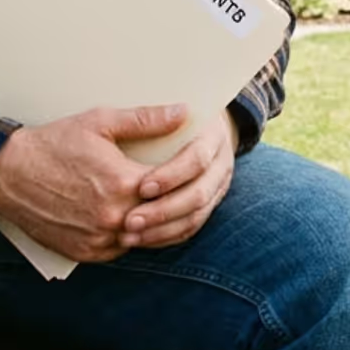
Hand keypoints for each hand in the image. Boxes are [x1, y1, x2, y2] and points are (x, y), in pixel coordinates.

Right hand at [0, 104, 186, 263]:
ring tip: (169, 206)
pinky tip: (139, 221)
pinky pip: (122, 251)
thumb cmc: (55, 143)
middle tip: (188, 190)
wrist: (8, 173)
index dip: (187, 177)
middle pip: (164, 217)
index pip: (174, 187)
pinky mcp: (85, 253)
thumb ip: (146, 120)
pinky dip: (132, 238)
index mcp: (123, 184)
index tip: (193, 167)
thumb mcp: (101, 122)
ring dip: (158, 226)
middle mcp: (113, 218)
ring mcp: (99, 239)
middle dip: (178, 203)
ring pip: (146, 239)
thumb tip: (183, 112)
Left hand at [120, 108, 238, 249]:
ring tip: (128, 236)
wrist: (191, 128)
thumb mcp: (152, 108)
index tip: (142, 187)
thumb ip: (150, 115)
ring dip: (161, 230)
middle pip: (199, 194)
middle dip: (163, 211)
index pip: (198, 159)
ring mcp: (217, 188)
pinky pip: (190, 228)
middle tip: (129, 221)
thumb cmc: (161, 116)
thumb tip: (177, 111)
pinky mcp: (207, 206)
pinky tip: (140, 240)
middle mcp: (221, 164)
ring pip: (196, 217)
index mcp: (214, 136)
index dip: (171, 175)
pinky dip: (166, 237)